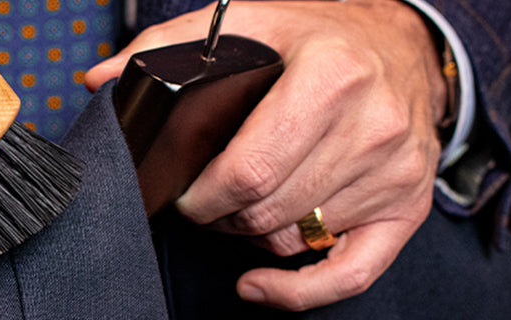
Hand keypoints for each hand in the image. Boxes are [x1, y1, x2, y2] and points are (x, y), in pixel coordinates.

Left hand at [86, 0, 445, 310]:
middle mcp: (372, 125)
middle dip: (220, 215)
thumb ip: (170, 45)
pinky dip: (298, 292)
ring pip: (296, 238)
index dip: (201, 195)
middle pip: (267, 209)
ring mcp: (394, 171)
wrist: (405, 47)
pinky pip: (350, 274)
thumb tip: (102, 78)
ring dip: (254, 235)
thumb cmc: (323, 37)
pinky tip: (257, 284)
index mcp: (330, 76)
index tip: (183, 192)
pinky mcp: (409, 207)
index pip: (248, 171)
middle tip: (205, 202)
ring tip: (240, 210)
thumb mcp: (249, 20)